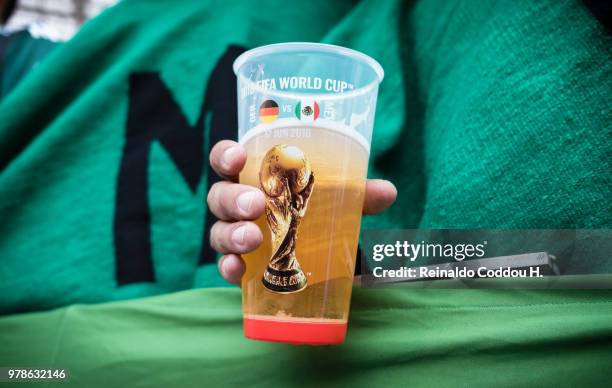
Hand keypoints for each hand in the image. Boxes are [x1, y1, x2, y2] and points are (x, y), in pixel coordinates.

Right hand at [207, 140, 397, 284]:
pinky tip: (238, 270)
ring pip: (218, 231)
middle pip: (219, 195)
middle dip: (232, 198)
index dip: (225, 154)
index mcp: (257, 177)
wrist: (322, 262)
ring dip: (231, 233)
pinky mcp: (241, 265)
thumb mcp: (341, 204)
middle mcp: (239, 204)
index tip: (237, 157)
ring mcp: (236, 235)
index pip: (229, 159)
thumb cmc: (321, 218)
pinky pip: (226, 265)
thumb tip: (387, 192)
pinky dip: (229, 267)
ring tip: (252, 239)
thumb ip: (359, 196)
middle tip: (255, 204)